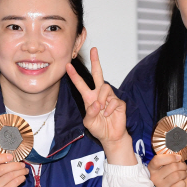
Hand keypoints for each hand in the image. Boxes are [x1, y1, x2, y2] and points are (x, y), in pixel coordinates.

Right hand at [0, 153, 27, 186]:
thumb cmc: (1, 183)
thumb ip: (1, 165)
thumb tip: (15, 157)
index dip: (1, 157)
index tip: (11, 156)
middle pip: (2, 168)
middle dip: (15, 165)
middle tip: (22, 165)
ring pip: (10, 175)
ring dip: (20, 171)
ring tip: (25, 170)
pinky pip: (15, 182)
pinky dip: (21, 178)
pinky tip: (23, 177)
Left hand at [67, 48, 133, 164]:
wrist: (111, 136)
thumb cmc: (99, 128)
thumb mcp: (89, 123)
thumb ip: (89, 113)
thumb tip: (96, 103)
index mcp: (89, 98)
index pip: (80, 84)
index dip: (74, 75)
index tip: (67, 65)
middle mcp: (99, 94)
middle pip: (98, 74)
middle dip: (96, 61)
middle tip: (94, 50)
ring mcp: (110, 97)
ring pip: (105, 88)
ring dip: (102, 99)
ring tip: (101, 110)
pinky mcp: (119, 102)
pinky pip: (113, 100)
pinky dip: (109, 109)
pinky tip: (108, 115)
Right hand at [148, 153, 186, 186]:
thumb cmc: (174, 173)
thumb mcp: (170, 164)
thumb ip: (171, 159)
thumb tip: (178, 156)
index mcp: (152, 167)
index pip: (157, 160)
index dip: (170, 157)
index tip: (179, 157)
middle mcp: (154, 177)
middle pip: (172, 166)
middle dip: (182, 166)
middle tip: (183, 168)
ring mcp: (161, 186)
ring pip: (177, 175)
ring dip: (184, 174)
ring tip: (183, 176)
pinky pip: (180, 185)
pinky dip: (184, 183)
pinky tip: (181, 184)